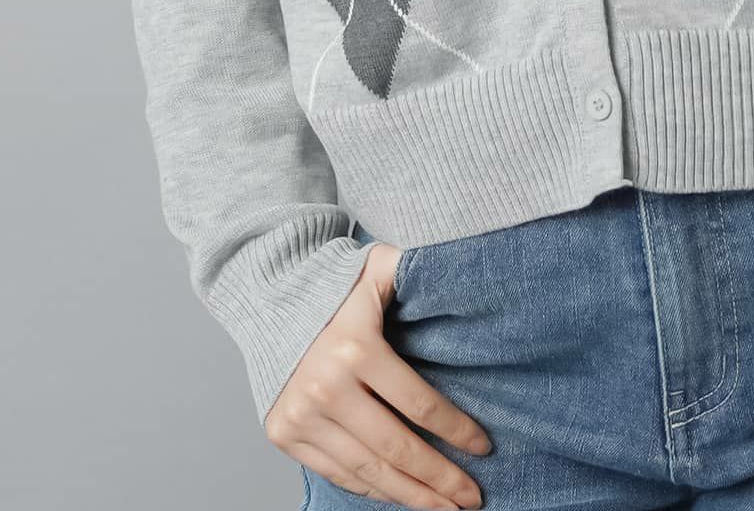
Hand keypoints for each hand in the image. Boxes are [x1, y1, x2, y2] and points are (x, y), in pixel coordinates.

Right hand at [263, 239, 492, 507]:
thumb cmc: (336, 285)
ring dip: (410, 495)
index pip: (418, 404)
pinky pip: (337, 473)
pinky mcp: (285, 434)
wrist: (269, 298)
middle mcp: (326, 388)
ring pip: (367, 471)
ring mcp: (302, 416)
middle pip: (396, 448)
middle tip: (472, 497)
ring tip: (445, 508)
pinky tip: (401, 494)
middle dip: (440, 479)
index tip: (484, 448)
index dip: (456, 431)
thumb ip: (416, 267)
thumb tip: (462, 270)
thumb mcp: (379, 267)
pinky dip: (372, 489)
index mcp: (356, 349)